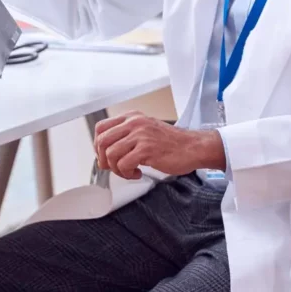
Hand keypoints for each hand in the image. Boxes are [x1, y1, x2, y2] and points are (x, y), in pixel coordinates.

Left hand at [93, 112, 223, 179]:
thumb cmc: (171, 143)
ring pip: (111, 154)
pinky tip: (138, 173)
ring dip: (117, 169)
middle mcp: (135, 123)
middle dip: (104, 159)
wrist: (193, 147)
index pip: (101, 128)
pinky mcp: (147, 149)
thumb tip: (104, 152)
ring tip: (129, 171)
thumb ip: (127, 135)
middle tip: (114, 167)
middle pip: (102, 141)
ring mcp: (141, 135)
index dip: (98, 145)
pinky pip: (123, 164)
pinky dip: (127, 174)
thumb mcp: (145, 131)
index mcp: (133, 117)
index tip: (105, 156)